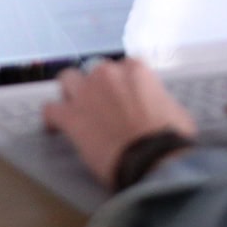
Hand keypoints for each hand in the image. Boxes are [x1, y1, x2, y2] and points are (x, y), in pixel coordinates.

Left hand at [42, 58, 195, 185]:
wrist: (151, 159)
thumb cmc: (169, 139)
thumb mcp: (177, 113)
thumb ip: (160, 101)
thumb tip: (158, 107)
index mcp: (136, 71)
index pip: (125, 66)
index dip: (124, 84)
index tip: (125, 97)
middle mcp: (107, 74)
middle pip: (94, 71)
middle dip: (97, 86)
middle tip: (103, 107)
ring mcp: (86, 93)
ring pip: (67, 80)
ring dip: (70, 93)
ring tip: (75, 108)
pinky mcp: (70, 115)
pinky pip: (50, 110)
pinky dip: (51, 118)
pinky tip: (54, 128)